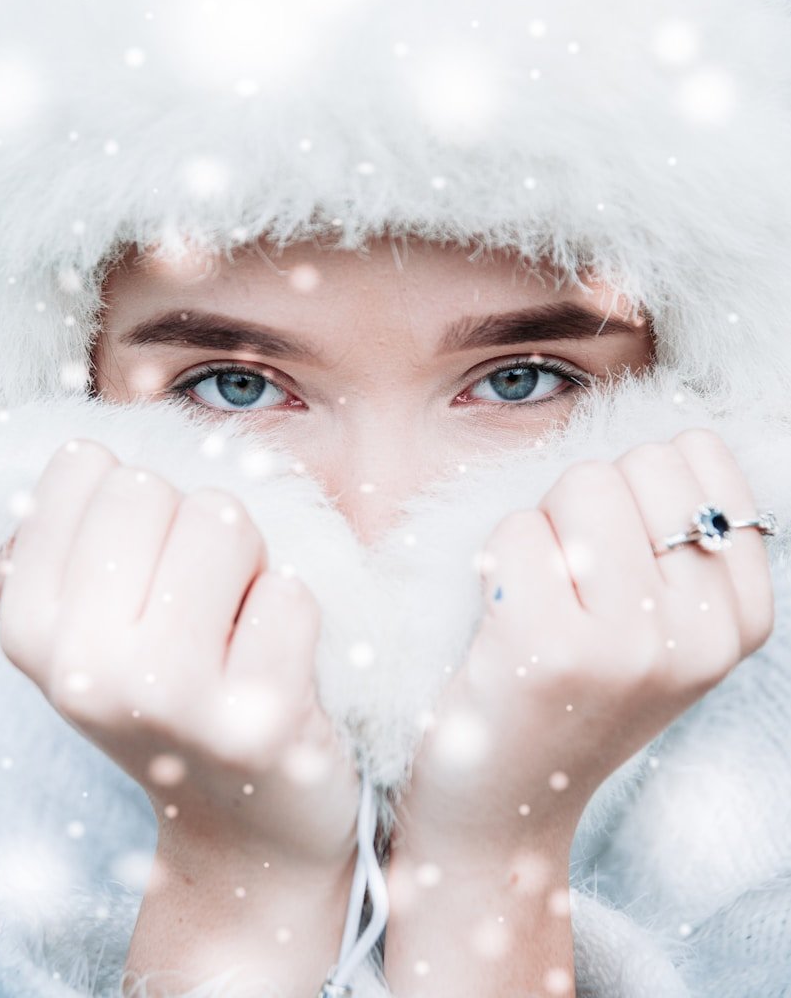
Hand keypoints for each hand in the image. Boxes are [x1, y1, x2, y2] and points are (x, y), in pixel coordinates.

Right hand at [0, 438, 358, 875]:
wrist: (244, 820)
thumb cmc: (172, 690)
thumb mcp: (88, 621)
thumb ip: (70, 536)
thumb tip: (83, 454)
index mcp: (29, 628)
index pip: (86, 465)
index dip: (136, 505)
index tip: (145, 574)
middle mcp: (83, 669)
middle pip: (150, 487)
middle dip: (190, 526)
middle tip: (201, 603)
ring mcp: (169, 700)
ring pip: (221, 520)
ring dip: (247, 560)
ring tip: (238, 627)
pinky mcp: (260, 723)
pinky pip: (291, 590)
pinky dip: (294, 610)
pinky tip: (274, 665)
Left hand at [391, 429, 773, 865]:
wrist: (510, 803)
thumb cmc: (574, 690)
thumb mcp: (663, 626)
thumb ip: (683, 539)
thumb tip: (672, 435)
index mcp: (743, 617)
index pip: (700, 457)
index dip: (639, 486)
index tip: (622, 558)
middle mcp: (702, 633)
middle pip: (639, 462)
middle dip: (588, 502)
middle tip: (573, 586)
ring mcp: (630, 644)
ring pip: (582, 483)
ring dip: (544, 527)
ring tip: (542, 601)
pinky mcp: (550, 648)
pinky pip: (517, 529)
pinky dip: (495, 559)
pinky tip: (503, 622)